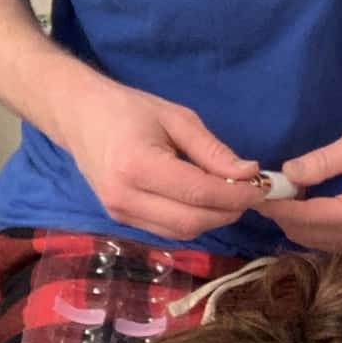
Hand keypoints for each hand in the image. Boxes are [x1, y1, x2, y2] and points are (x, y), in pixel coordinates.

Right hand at [61, 80, 263, 238]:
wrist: (79, 117)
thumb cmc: (129, 110)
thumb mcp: (177, 118)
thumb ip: (213, 150)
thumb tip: (249, 173)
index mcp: (137, 165)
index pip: (199, 193)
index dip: (236, 195)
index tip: (262, 186)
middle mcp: (124, 197)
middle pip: (192, 221)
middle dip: (229, 211)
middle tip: (251, 192)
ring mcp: (119, 214)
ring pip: (182, 232)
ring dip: (214, 219)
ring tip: (232, 196)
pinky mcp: (121, 220)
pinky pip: (168, 230)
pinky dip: (194, 220)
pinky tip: (206, 201)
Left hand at [258, 131, 341, 251]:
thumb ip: (322, 161)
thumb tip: (286, 173)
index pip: (306, 215)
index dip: (278, 205)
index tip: (258, 191)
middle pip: (303, 232)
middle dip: (280, 213)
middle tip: (264, 191)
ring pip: (308, 240)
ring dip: (290, 220)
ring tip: (281, 195)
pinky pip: (320, 240)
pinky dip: (304, 225)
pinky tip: (300, 204)